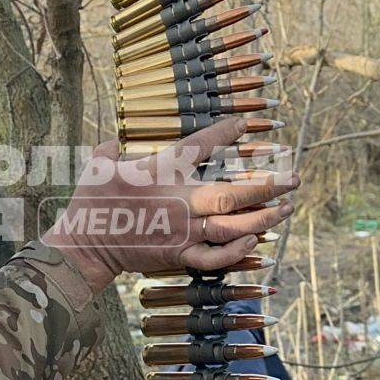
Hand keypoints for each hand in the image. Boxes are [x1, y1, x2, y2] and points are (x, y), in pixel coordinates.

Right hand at [42, 117, 297, 290]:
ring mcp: (182, 231)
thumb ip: (115, 148)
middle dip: (268, 186)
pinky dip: (237, 250)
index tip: (244, 123)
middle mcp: (178, 201)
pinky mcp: (179, 255)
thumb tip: (118, 140)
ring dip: (264, 218)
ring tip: (286, 209)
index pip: (200, 146)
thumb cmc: (91, 201)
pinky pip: (216, 256)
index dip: (226, 131)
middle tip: (294, 178)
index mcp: (159, 172)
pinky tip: (253, 240)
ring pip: (232, 227)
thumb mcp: (100, 164)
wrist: (85, 245)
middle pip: (232, 194)